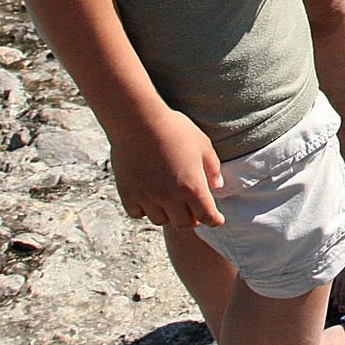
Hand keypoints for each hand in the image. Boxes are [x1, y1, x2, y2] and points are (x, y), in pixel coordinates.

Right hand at [107, 105, 225, 227]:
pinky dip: (145, 210)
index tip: (216, 218)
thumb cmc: (174, 129)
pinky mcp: (128, 194)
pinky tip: (149, 197)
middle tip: (193, 210)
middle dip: (192, 219)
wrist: (138, 121)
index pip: (207, 217)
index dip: (214, 220)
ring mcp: (147, 197)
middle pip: (183, 224)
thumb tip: (217, 186)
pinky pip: (138, 213)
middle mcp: (170, 197)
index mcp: (192, 187)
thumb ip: (212, 168)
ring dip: (168, 214)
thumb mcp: (202, 145)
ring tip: (170, 201)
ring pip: (160, 220)